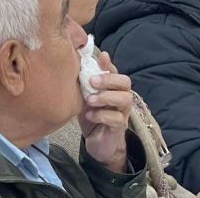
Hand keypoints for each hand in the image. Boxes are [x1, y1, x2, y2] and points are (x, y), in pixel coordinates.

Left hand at [78, 52, 132, 172]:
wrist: (98, 142)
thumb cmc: (91, 116)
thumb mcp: (85, 97)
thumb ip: (83, 83)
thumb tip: (74, 62)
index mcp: (113, 87)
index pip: (114, 71)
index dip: (108, 63)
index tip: (101, 56)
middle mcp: (121, 97)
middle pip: (125, 82)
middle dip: (109, 79)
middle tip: (92, 81)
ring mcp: (123, 112)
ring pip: (125, 99)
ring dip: (106, 97)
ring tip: (89, 100)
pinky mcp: (120, 127)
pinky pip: (117, 119)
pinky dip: (102, 115)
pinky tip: (89, 115)